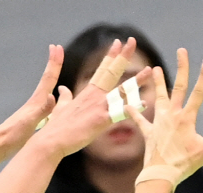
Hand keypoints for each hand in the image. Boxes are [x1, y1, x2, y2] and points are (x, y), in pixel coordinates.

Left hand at [0, 45, 63, 154]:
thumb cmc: (14, 135)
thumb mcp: (30, 123)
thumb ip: (42, 110)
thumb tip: (52, 96)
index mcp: (37, 102)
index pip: (48, 78)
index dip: (54, 63)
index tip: (58, 47)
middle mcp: (35, 103)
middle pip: (47, 79)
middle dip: (53, 64)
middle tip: (57, 49)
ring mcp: (33, 110)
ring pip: (46, 90)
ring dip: (51, 78)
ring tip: (55, 70)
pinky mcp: (32, 119)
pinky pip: (46, 103)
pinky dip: (52, 96)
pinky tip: (52, 100)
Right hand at [33, 38, 146, 158]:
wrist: (51, 141)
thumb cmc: (57, 127)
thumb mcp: (61, 108)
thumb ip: (65, 97)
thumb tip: (62, 88)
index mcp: (88, 92)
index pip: (101, 69)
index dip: (110, 55)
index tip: (118, 42)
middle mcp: (95, 96)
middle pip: (112, 72)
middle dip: (123, 56)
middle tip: (132, 41)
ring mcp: (98, 107)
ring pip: (122, 91)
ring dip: (137, 80)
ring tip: (150, 70)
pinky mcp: (100, 121)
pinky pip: (120, 113)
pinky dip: (132, 108)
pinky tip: (144, 103)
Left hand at [126, 50, 202, 187]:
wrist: (159, 175)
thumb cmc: (184, 164)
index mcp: (186, 118)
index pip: (199, 92)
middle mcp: (171, 115)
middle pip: (178, 87)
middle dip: (182, 68)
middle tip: (182, 51)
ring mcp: (158, 123)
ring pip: (158, 98)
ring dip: (158, 83)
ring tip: (155, 69)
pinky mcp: (148, 133)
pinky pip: (140, 120)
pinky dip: (134, 112)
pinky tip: (125, 105)